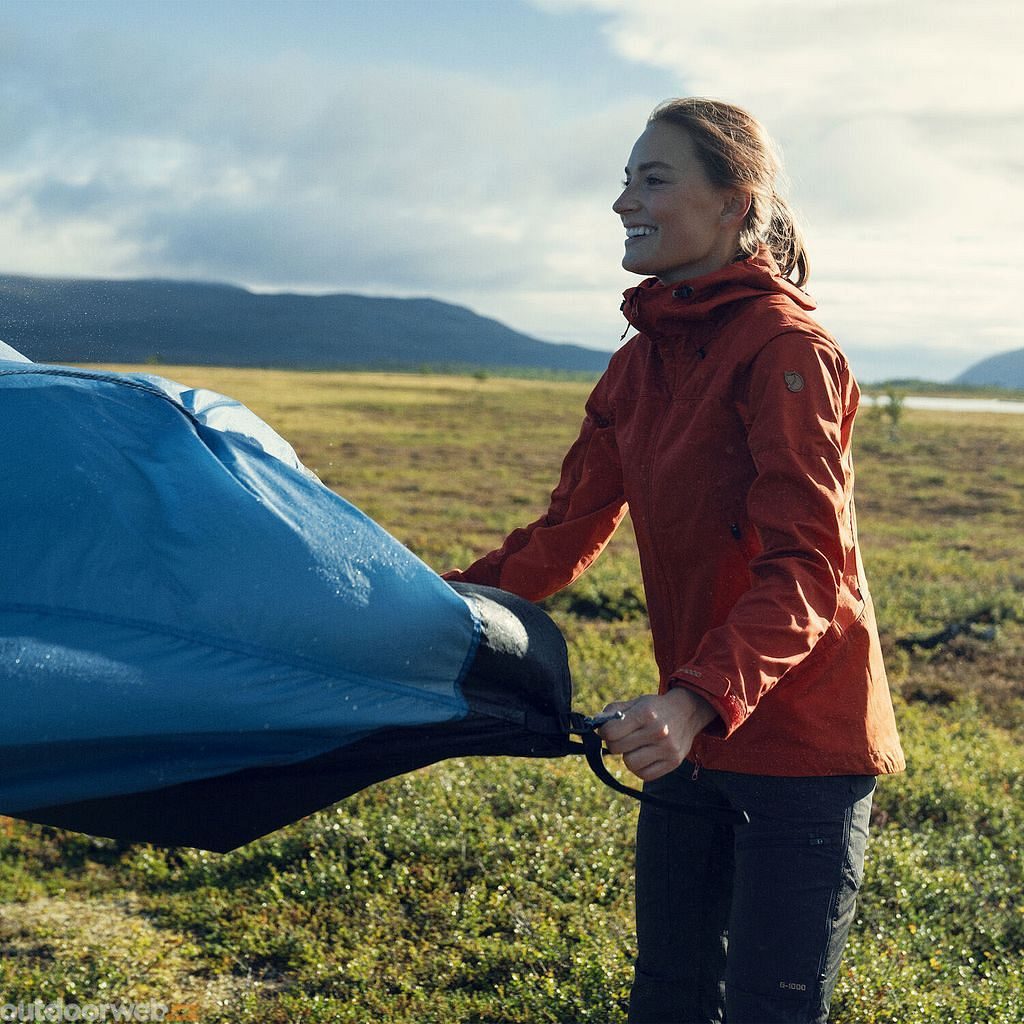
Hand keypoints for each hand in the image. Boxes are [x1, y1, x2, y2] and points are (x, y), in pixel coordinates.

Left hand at [597, 688, 717, 781]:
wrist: (687, 712)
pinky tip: (644, 755)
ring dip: (628, 756)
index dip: (604, 732)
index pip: (611, 732)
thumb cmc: (655, 708)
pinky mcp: (673, 762)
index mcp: (645, 713)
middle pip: (617, 748)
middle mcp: (657, 731)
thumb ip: (613, 711)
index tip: (608, 730)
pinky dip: (640, 768)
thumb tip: (595, 726)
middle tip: (621, 738)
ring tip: (635, 747)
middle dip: (614, 743)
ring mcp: (667, 749)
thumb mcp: (636, 702)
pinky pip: (644, 775)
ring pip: (630, 764)